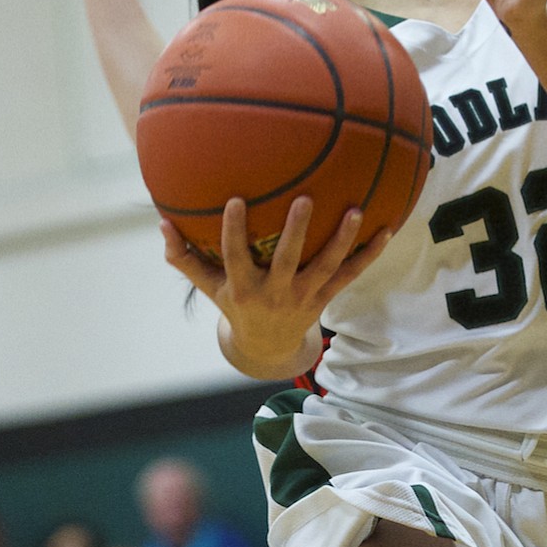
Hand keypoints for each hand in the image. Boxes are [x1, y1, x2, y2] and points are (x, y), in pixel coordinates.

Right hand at [161, 194, 390, 377]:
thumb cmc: (235, 304)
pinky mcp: (325, 298)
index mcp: (243, 288)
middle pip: (287, 260)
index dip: (234, 230)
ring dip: (341, 240)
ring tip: (355, 212)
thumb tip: (161, 223)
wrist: (267, 347)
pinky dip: (368, 254)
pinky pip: (350, 274)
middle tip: (305, 199)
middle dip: (296, 231)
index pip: (235, 255)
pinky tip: (386, 230)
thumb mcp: (209, 287)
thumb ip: (184, 257)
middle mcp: (275, 293)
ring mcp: (304, 296)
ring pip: (326, 267)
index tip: (236, 200)